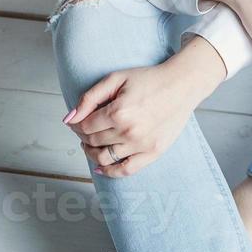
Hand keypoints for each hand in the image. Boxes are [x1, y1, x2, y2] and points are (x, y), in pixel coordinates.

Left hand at [61, 54, 210, 177]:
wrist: (181, 85)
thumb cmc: (149, 79)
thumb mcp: (116, 79)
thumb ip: (90, 98)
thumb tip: (69, 118)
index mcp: (118, 112)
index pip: (86, 126)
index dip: (76, 125)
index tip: (76, 122)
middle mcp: (129, 131)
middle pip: (93, 142)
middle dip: (82, 136)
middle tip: (82, 131)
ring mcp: (141, 145)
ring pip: (105, 158)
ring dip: (91, 153)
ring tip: (90, 145)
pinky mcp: (153, 153)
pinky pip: (126, 170)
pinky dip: (110, 172)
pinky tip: (100, 167)